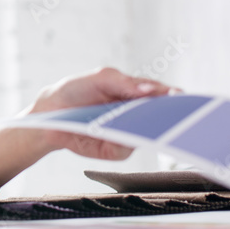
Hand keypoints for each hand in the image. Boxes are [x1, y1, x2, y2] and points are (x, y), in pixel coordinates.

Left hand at [26, 67, 176, 160]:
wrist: (51, 112)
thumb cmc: (77, 90)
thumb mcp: (100, 78)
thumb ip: (124, 82)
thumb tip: (149, 89)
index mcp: (135, 93)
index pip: (160, 94)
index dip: (171, 95)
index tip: (178, 96)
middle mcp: (135, 114)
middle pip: (159, 118)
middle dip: (167, 117)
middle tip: (172, 113)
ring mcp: (127, 133)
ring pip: (145, 135)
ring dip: (146, 131)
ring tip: (144, 123)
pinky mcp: (115, 150)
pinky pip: (126, 148)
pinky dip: (123, 142)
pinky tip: (116, 134)